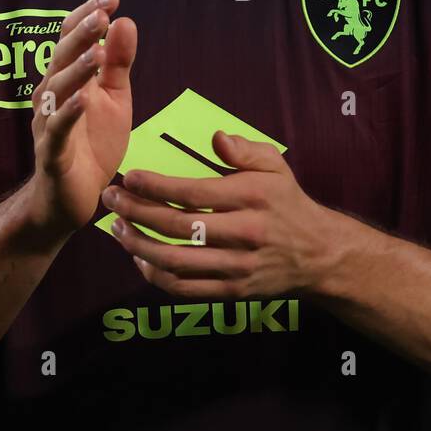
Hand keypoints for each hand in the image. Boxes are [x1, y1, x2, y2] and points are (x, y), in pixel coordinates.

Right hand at [23, 0, 136, 240]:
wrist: (71, 198)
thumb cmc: (91, 144)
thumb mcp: (114, 99)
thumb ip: (118, 62)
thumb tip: (125, 20)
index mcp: (68, 80)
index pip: (71, 39)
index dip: (87, 16)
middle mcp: (52, 96)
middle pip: (61, 58)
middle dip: (81, 34)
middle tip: (102, 13)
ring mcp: (49, 124)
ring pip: (56, 90)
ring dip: (76, 70)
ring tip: (96, 52)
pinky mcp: (52, 153)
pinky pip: (57, 130)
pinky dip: (68, 113)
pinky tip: (82, 100)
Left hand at [100, 131, 337, 299]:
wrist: (318, 255)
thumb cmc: (287, 202)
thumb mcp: (275, 165)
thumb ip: (244, 149)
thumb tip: (216, 138)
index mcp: (252, 197)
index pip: (194, 192)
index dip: (155, 186)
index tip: (129, 177)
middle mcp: (244, 233)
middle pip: (178, 227)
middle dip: (136, 212)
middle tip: (111, 199)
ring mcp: (238, 267)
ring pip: (176, 261)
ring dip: (139, 246)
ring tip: (118, 229)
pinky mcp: (232, 292)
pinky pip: (185, 288)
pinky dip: (156, 276)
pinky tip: (140, 258)